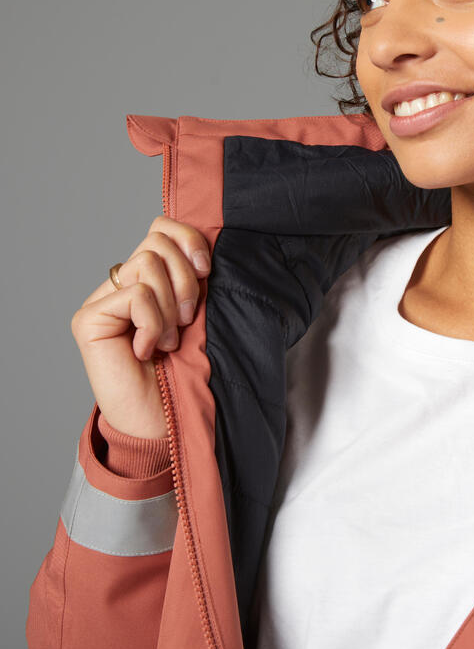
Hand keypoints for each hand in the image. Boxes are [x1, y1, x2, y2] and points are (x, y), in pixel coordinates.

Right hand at [70, 216, 211, 438]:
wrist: (165, 420)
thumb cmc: (187, 372)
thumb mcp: (200, 315)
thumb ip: (194, 279)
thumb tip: (205, 248)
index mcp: (150, 279)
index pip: (162, 228)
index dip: (189, 239)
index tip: (208, 270)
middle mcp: (123, 285)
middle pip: (157, 240)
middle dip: (186, 278)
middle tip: (188, 318)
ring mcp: (102, 301)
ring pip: (147, 263)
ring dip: (170, 305)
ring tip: (170, 340)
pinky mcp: (89, 319)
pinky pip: (137, 295)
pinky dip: (154, 324)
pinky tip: (148, 350)